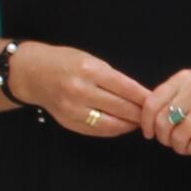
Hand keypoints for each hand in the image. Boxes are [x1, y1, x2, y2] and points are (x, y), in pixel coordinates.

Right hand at [10, 43, 157, 139]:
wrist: (33, 73)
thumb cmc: (65, 62)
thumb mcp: (90, 60)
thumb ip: (113, 77)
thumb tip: (140, 94)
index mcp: (90, 71)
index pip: (126, 88)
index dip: (144, 97)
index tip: (157, 101)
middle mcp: (81, 91)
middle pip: (120, 108)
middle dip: (140, 113)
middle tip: (154, 116)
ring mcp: (73, 109)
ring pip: (111, 124)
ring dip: (129, 125)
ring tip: (141, 123)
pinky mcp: (68, 122)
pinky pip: (97, 131)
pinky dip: (114, 130)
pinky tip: (123, 126)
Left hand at [142, 65, 190, 154]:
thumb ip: (176, 94)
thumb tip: (154, 117)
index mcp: (183, 79)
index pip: (152, 103)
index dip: (146, 122)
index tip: (149, 133)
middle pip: (163, 122)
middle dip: (163, 138)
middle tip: (170, 141)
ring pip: (179, 136)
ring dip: (178, 146)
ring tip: (184, 146)